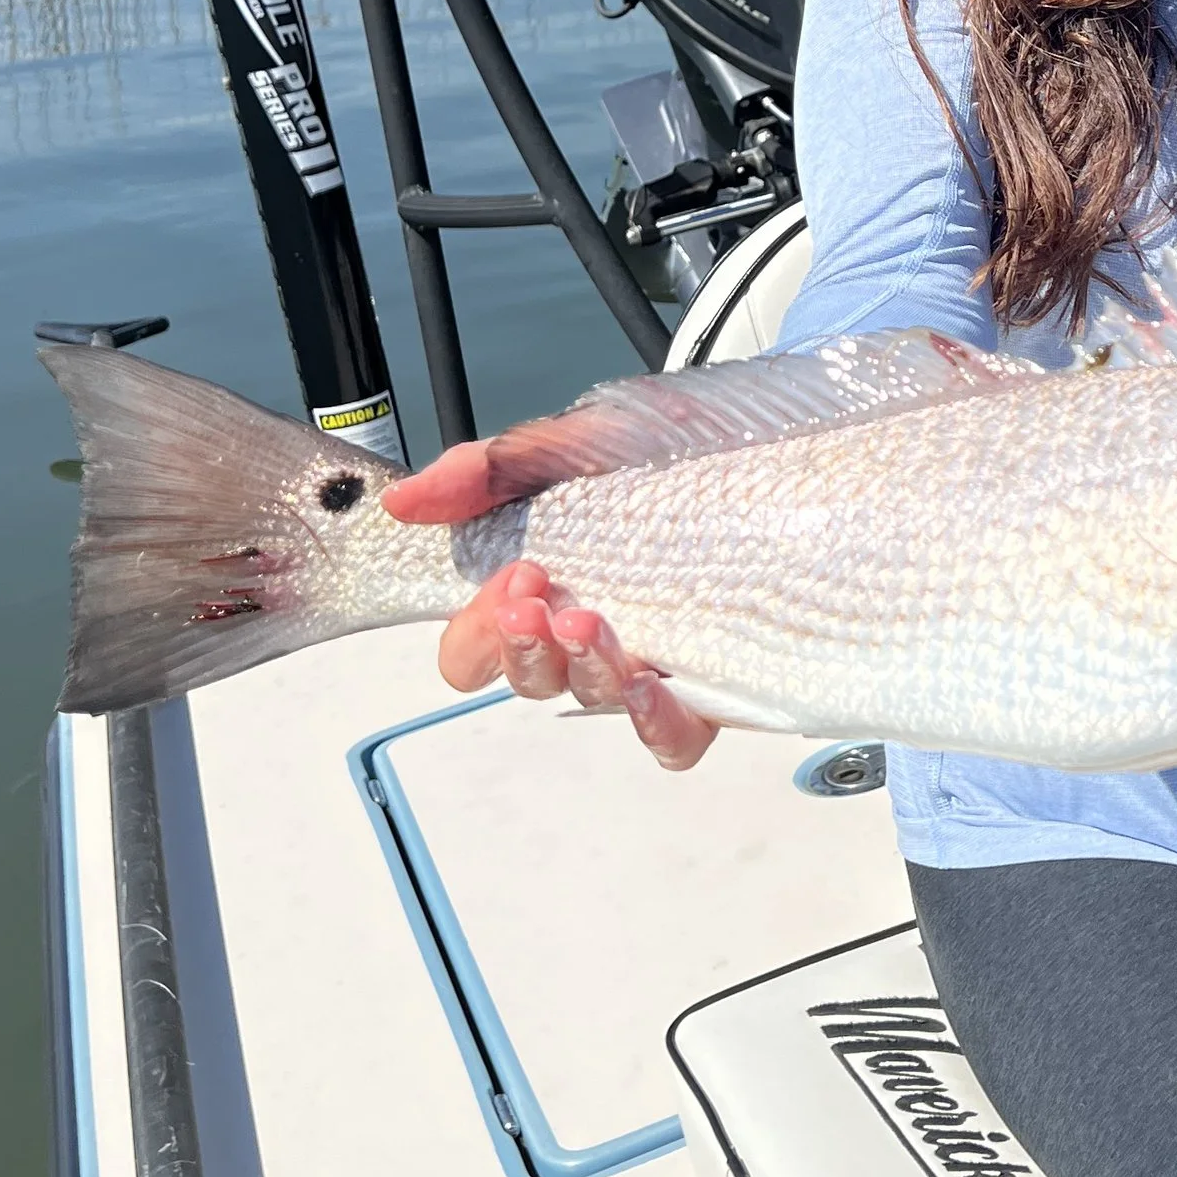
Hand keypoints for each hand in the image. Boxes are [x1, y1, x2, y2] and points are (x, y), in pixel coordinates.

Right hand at [382, 456, 716, 768]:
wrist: (771, 438)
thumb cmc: (670, 446)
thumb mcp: (566, 444)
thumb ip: (482, 473)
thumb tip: (406, 501)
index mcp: (548, 583)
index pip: (475, 650)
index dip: (474, 637)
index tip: (506, 583)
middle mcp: (593, 627)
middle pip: (529, 678)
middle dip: (521, 644)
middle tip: (534, 594)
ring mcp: (651, 657)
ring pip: (592, 699)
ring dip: (579, 667)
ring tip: (587, 621)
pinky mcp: (713, 683)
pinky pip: (674, 738)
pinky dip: (652, 724)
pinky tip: (647, 683)